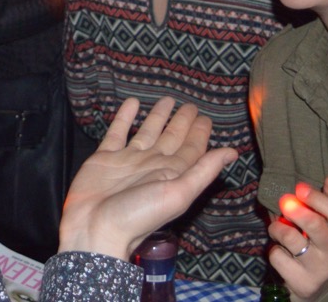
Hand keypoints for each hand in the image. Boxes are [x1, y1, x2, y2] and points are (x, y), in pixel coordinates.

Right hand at [58, 97, 238, 259]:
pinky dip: (124, 117)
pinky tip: (131, 103)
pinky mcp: (105, 157)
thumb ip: (203, 171)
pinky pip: (117, 132)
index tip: (206, 117)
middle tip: (190, 106)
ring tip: (166, 99)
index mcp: (172, 174)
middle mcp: (152, 165)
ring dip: (157, 116)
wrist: (95, 227)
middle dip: (181, 122)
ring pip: (147, 132)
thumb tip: (232, 152)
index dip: (200, 133)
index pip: (191, 149)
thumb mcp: (178, 194)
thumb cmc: (138, 215)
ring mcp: (128, 160)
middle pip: (171, 138)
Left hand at [269, 177, 327, 300]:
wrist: (318, 287)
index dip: (319, 199)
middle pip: (316, 226)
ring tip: (278, 229)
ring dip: (278, 228)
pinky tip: (281, 253)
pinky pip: (278, 257)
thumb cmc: (320, 246)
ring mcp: (319, 270)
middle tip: (284, 202)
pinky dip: (274, 250)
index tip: (300, 187)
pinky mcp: (302, 283)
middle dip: (296, 210)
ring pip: (290, 238)